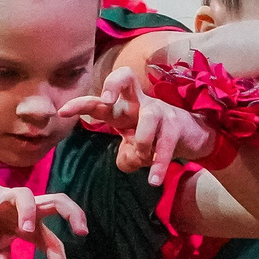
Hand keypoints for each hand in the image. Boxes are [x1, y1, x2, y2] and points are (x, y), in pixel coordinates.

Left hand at [55, 69, 216, 180]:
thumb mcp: (136, 150)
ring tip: (143, 161)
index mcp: (124, 108)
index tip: (62, 112)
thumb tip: (128, 160)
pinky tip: (154, 180)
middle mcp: (140, 103)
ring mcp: (160, 111)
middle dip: (112, 87)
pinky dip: (158, 165)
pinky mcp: (177, 124)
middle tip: (108, 103)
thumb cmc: (158, 140)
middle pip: (125, 78)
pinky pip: (165, 146)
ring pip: (146, 123)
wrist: (195, 136)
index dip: (81, 103)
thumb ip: (126, 158)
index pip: (100, 100)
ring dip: (143, 146)